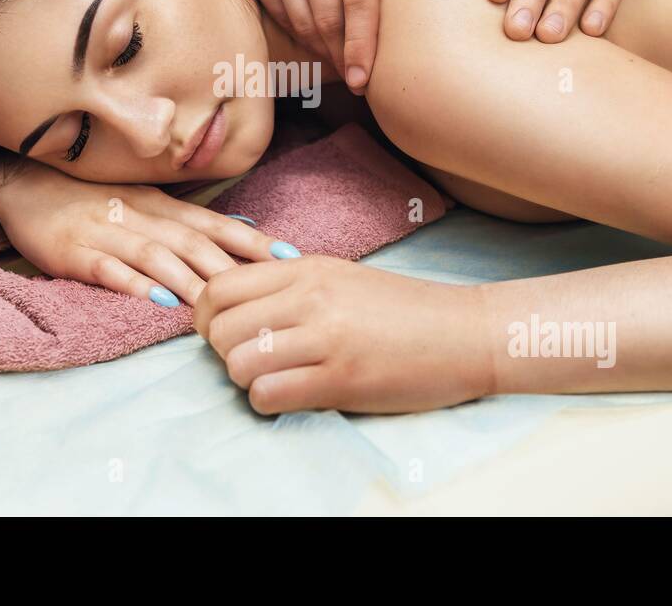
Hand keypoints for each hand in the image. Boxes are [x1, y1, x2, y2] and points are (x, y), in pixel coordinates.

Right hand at [0, 168, 279, 306]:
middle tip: (268, 290)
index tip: (290, 257)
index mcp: (162, 205)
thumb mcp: (147, 202)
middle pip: (193, 241)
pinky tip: (156, 302)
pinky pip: (109, 269)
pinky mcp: (76, 251)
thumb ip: (191, 219)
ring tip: (219, 307)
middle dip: (232, 266)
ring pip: (157, 256)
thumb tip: (247, 224)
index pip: (216, 223)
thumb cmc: (93, 198)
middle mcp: (141, 215)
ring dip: (189, 281)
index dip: (252, 240)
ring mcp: (108, 232)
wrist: (25, 183)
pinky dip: (134, 285)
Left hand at [194, 255, 492, 413]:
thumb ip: (291, 284)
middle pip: (220, 327)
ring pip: (238, 363)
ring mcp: (326, 338)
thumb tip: (235, 300)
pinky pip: (269, 394)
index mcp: (307, 269)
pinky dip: (268, 402)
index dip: (206, 316)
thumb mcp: (341, 278)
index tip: (222, 332)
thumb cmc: (403, 309)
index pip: (220, 287)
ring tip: (274, 378)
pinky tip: (291, 396)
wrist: (464, 332)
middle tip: (251, 360)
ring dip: (246, 379)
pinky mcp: (341, 379)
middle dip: (224, 352)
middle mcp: (310, 298)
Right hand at [248, 0, 484, 92]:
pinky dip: (302, 35)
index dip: (362, 42)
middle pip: (327, 16)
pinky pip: (282, 14)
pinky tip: (324, 43)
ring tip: (346, 65)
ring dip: (324, 50)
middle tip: (362, 81)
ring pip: (301, 21)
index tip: (366, 78)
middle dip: (344, 55)